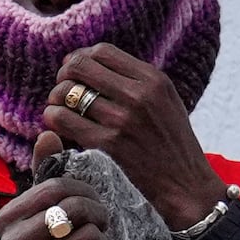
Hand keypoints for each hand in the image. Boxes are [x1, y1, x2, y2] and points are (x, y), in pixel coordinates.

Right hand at [0, 180, 111, 239]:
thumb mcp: (41, 215)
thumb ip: (44, 176)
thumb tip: (48, 133)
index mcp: (7, 217)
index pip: (56, 188)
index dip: (86, 192)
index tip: (96, 205)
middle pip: (74, 209)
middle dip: (99, 215)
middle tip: (105, 226)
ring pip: (87, 237)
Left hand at [24, 45, 221, 232]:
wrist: (186, 188)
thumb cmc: (173, 147)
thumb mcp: (166, 103)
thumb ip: (138, 83)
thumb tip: (95, 65)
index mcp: (154, 81)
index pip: (102, 51)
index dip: (81, 58)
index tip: (75, 72)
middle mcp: (138, 95)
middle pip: (80, 66)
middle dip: (65, 75)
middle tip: (63, 89)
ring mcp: (122, 120)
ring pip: (67, 93)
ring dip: (56, 99)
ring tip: (59, 109)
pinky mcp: (107, 145)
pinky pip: (62, 119)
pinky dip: (53, 119)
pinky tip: (58, 125)